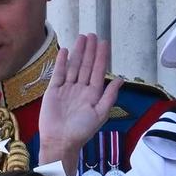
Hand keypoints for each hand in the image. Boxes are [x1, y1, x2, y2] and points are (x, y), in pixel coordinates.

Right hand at [39, 34, 122, 175]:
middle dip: (90, 50)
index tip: (103, 43)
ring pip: (74, 66)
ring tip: (81, 38)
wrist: (60, 141)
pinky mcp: (53, 91)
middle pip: (86, 65)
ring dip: (78, 52)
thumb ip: (110, 95)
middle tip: (92, 34)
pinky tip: (65, 51)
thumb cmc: (82, 131)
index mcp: (94, 93)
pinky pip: (58, 73)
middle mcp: (81, 88)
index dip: (101, 56)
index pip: (98, 70)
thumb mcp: (100, 113)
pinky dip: (61, 62)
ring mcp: (67, 88)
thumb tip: (121, 79)